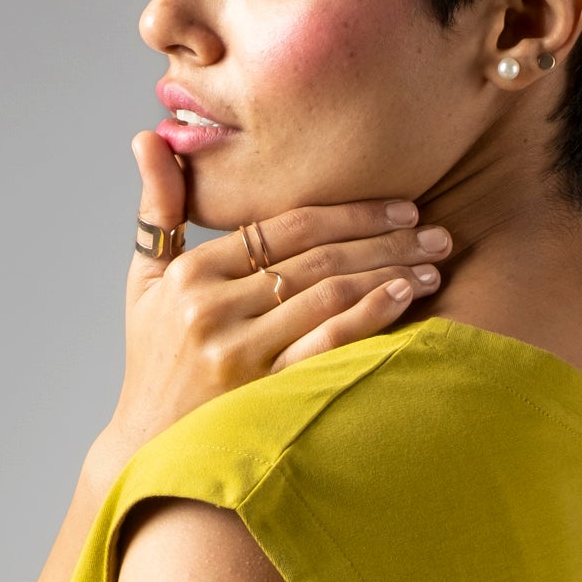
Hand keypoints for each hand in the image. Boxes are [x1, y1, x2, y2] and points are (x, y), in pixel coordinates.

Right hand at [105, 131, 451, 469]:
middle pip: (317, 258)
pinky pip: (328, 343)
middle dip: (384, 241)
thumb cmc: (156, 358)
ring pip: (329, 295)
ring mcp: (240, 352)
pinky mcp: (263, 391)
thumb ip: (158, 208)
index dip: (349, 212)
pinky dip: (370, 316)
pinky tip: (405, 297)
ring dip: (389, 274)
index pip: (286, 227)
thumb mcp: (145, 281)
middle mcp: (215, 308)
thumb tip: (148, 136)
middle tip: (436, 230)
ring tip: (434, 264)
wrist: (152, 445)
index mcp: (192, 273)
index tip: (399, 207)